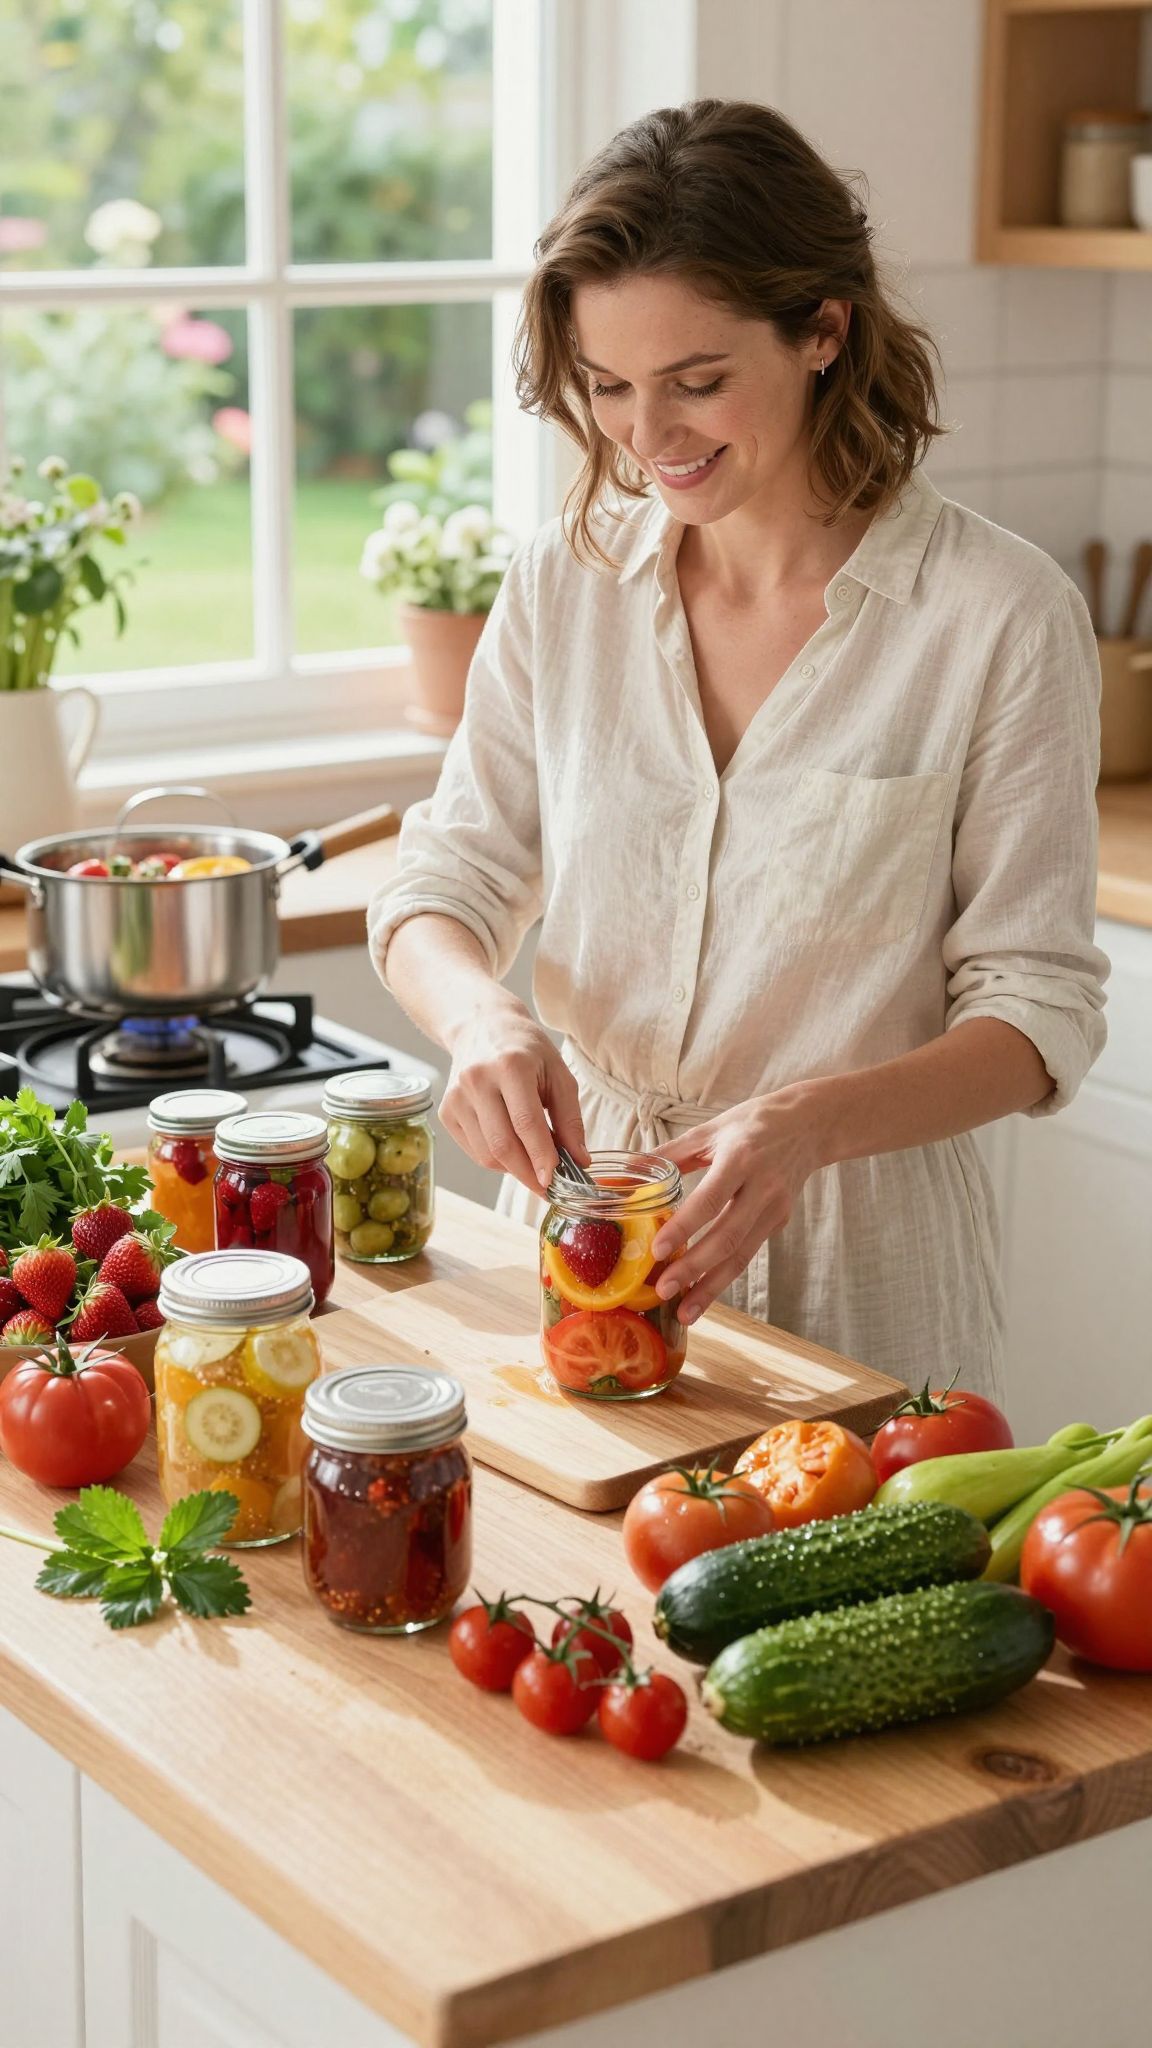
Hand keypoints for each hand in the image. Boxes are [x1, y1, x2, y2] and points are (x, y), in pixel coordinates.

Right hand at [439, 994, 589, 1194]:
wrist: (481, 1026)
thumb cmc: (526, 1050)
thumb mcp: (559, 1073)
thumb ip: (571, 1118)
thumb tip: (580, 1161)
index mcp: (510, 1065)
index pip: (526, 1123)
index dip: (541, 1157)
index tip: (554, 1182)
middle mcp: (477, 1080)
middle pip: (502, 1144)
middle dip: (528, 1174)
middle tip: (548, 1188)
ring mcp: (457, 1097)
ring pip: (487, 1154)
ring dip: (514, 1168)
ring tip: (534, 1160)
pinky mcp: (447, 1111)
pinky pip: (475, 1151)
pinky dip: (497, 1159)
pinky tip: (512, 1146)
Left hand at [648, 1085, 827, 1324]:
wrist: (810, 1126)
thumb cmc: (753, 1123)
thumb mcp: (710, 1129)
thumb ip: (670, 1153)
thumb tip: (626, 1172)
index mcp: (741, 1157)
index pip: (710, 1199)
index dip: (684, 1227)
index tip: (657, 1251)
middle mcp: (762, 1187)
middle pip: (728, 1237)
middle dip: (695, 1269)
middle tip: (663, 1291)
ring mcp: (775, 1208)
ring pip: (742, 1255)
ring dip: (712, 1287)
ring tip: (684, 1313)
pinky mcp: (779, 1222)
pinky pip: (748, 1253)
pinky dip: (724, 1276)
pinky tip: (702, 1293)